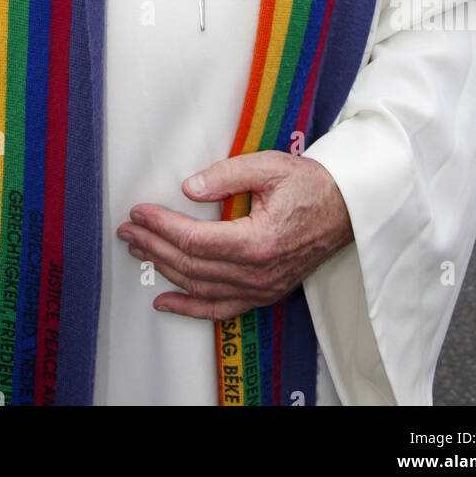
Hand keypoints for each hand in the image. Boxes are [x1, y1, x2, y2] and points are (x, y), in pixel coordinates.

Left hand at [116, 151, 352, 320]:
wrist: (346, 208)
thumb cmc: (310, 186)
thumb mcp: (269, 167)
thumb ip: (227, 175)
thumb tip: (190, 188)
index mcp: (258, 241)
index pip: (195, 239)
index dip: (162, 226)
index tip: (140, 213)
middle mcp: (258, 272)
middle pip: (192, 265)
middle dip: (154, 245)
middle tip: (129, 229)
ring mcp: (261, 287)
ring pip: (200, 287)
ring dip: (164, 270)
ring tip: (140, 250)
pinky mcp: (264, 292)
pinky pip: (221, 309)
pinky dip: (190, 308)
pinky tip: (165, 300)